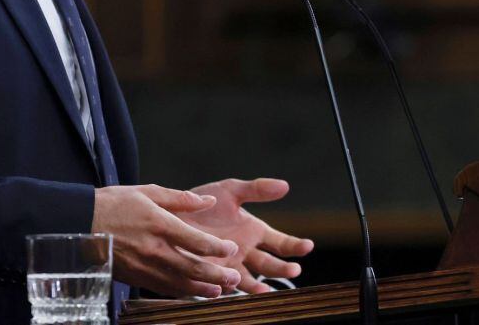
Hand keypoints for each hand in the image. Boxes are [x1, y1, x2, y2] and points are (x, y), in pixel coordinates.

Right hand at [92, 184, 241, 297]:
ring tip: (221, 291)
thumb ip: (181, 199)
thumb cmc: (114, 203)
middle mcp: (153, 249)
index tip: (232, 249)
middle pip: (192, 267)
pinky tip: (193, 293)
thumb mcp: (148, 192)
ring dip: (202, 289)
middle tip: (235, 278)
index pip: (196, 241)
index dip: (218, 248)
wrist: (80, 223)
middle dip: (217, 275)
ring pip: (179, 283)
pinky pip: (163, 289)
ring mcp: (143, 266)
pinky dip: (181, 293)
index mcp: (159, 224)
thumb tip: (209, 201)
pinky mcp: (134, 277)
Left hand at [182, 178, 314, 292]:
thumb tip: (285, 185)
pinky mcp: (212, 275)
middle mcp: (245, 251)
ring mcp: (230, 265)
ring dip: (261, 287)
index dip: (295, 245)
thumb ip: (257, 189)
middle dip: (283, 268)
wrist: (171, 215)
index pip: (281, 243)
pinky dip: (234, 292)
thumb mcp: (231, 191)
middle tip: (294, 269)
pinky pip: (226, 288)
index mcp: (254, 231)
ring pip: (251, 281)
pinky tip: (238, 293)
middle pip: (270, 264)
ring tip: (269, 291)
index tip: (307, 246)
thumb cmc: (203, 202)